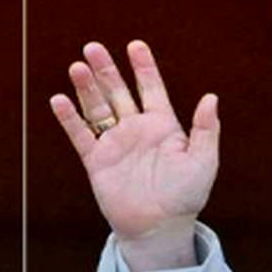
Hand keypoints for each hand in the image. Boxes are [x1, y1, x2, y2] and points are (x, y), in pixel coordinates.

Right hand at [50, 41, 218, 271]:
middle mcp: (138, 130)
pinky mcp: (97, 161)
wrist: (160, 226)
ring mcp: (116, 144)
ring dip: (87, 88)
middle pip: (119, 92)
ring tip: (77, 66)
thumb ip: (206, 129)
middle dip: (107, 70)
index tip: (136, 45)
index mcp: (164, 127)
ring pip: (98, 108)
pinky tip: (60, 99)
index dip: (144, 68)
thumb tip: (211, 97)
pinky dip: (70, 118)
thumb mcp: (203, 161)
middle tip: (94, 47)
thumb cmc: (186, 195)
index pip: (152, 89)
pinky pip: (80, 135)